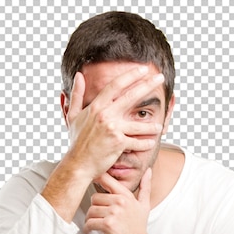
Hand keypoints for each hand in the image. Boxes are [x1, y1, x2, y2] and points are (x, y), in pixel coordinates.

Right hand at [64, 66, 164, 181]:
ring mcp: (112, 128)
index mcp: (96, 106)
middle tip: (160, 77)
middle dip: (147, 85)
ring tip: (160, 126)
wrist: (78, 164)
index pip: (116, 85)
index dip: (130, 76)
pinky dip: (145, 144)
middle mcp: (105, 114)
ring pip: (138, 124)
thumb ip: (77, 95)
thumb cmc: (77, 142)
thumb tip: (78, 75)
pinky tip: (151, 143)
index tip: (142, 69)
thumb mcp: (73, 116)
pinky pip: (137, 142)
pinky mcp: (118, 143)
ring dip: (151, 126)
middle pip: (131, 96)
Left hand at [83, 168, 165, 233]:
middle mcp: (121, 202)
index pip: (107, 179)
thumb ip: (145, 187)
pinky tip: (90, 231)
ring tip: (94, 224)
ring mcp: (115, 213)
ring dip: (89, 219)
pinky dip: (87, 228)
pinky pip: (90, 222)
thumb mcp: (144, 206)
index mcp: (126, 196)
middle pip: (95, 197)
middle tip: (96, 216)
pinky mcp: (108, 225)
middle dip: (94, 209)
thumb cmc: (138, 229)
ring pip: (91, 210)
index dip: (96, 178)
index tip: (90, 182)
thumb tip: (148, 171)